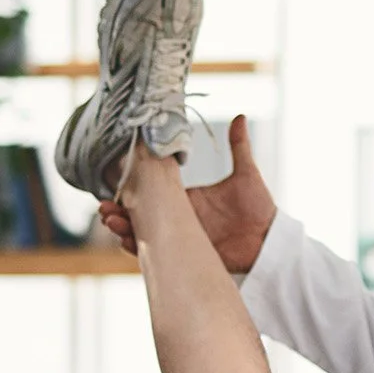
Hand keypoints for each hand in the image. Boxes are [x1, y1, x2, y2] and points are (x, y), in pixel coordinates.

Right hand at [98, 114, 274, 272]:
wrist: (268, 241)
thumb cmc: (258, 208)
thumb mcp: (246, 175)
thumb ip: (239, 147)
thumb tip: (240, 116)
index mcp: (186, 198)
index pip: (151, 191)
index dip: (131, 188)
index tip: (114, 181)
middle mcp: (178, 217)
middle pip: (140, 213)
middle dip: (118, 211)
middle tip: (105, 207)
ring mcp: (179, 237)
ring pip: (142, 233)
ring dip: (123, 228)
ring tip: (111, 221)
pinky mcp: (185, 255)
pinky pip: (156, 254)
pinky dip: (138, 249)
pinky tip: (125, 242)